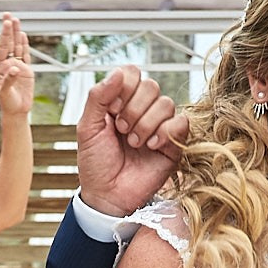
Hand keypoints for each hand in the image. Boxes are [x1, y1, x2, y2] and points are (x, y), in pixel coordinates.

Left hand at [0, 14, 32, 120]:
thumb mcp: (5, 92)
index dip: (5, 35)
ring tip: (16, 20)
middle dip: (9, 29)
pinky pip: (25, 55)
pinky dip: (24, 45)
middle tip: (8, 15)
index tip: (6, 23)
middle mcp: (8, 64)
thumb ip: (9, 80)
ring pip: (17, 46)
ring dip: (17, 34)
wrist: (16, 111)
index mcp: (0, 67)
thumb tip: (14, 68)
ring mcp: (17, 66)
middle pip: (9, 43)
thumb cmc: (8, 103)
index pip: (3, 47)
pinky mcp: (26, 70)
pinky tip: (23, 35)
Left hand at [75, 66, 186, 218]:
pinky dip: (165, 132)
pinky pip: (181, 122)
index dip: (124, 88)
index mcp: (120, 101)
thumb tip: (118, 73)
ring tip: (133, 143)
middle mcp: (142, 109)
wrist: (107, 195)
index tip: (111, 111)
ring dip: (146, 123)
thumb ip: (98, 97)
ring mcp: (159, 125)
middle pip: (151, 86)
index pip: (132, 73)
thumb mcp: (87, 128)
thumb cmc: (96, 163)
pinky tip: (151, 146)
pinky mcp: (173, 143)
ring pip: (166, 103)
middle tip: (121, 130)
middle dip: (133, 108)